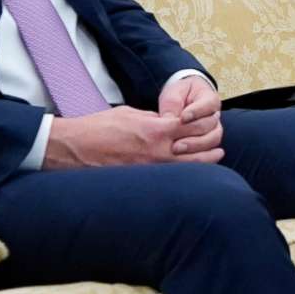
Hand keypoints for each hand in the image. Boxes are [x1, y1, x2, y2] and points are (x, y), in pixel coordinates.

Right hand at [43, 106, 222, 168]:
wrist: (73, 148)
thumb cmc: (98, 127)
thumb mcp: (130, 113)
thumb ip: (154, 118)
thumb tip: (170, 121)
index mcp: (156, 129)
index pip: (194, 124)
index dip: (206, 122)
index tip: (212, 121)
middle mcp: (158, 150)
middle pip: (199, 147)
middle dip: (212, 142)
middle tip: (221, 140)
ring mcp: (152, 168)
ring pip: (191, 166)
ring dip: (207, 160)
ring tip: (217, 155)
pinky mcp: (144, 180)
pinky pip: (173, 176)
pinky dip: (187, 172)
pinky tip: (195, 170)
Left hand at [156, 72, 222, 158]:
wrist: (183, 99)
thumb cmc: (178, 94)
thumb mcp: (173, 93)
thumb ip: (172, 104)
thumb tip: (168, 119)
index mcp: (209, 99)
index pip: (208, 105)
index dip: (196, 112)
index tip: (183, 117)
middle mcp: (215, 116)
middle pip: (212, 127)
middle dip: (195, 134)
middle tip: (176, 140)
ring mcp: (213, 130)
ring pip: (212, 140)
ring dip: (195, 146)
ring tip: (177, 149)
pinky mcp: (207, 141)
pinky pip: (208, 151)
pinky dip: (196, 155)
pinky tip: (181, 159)